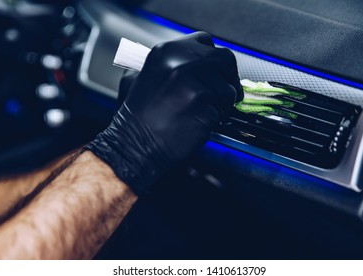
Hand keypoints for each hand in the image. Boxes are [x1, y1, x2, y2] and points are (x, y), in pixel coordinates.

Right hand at [87, 31, 242, 195]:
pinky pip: (225, 107)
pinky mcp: (203, 103)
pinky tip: (199, 122)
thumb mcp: (138, 78)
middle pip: (224, 59)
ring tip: (200, 113)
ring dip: (222, 102)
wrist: (133, 146)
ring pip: (228, 87)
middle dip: (227, 78)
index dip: (214, 59)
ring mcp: (192, 81)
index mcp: (165, 52)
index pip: (205, 42)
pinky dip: (218, 117)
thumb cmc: (137, 119)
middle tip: (222, 94)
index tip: (217, 71)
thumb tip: (193, 61)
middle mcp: (180, 61)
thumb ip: (166, 64)